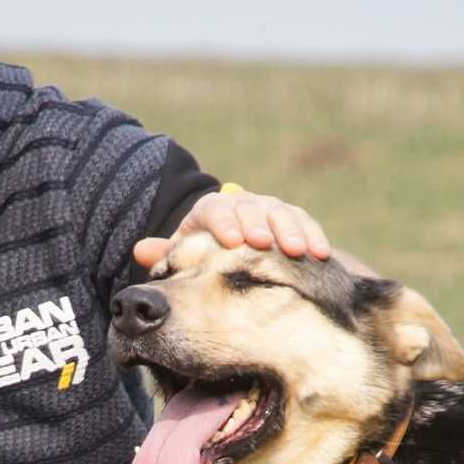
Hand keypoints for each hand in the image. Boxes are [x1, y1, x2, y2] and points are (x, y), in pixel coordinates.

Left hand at [132, 191, 331, 270]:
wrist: (229, 247)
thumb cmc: (203, 257)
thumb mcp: (182, 255)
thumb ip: (166, 253)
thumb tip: (141, 249)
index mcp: (211, 212)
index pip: (216, 211)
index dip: (224, 224)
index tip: (232, 241)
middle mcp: (242, 205)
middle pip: (252, 209)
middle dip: (260, 225)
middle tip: (265, 243)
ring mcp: (269, 210)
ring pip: (282, 214)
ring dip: (292, 231)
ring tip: (299, 251)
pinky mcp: (293, 221)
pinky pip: (305, 223)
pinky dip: (314, 236)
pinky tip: (323, 254)